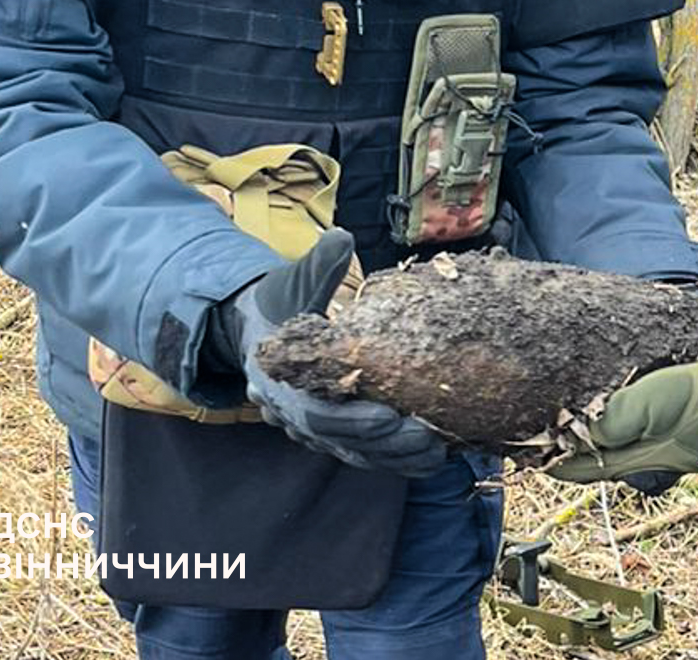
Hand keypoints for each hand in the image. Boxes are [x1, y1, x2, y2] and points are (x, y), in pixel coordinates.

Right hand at [206, 228, 447, 477]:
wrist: (256, 327)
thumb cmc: (281, 302)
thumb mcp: (294, 283)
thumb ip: (317, 267)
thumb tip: (341, 237)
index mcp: (284, 382)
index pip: (321, 415)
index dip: (356, 420)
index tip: (392, 417)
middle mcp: (294, 414)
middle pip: (344, 442)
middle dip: (387, 446)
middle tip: (430, 442)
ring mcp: (312, 428)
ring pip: (355, 454)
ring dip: (396, 459)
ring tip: (440, 454)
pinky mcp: (332, 432)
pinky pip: (363, 452)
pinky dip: (394, 457)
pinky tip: (433, 454)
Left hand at [547, 341, 697, 482]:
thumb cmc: (695, 398)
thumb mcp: (646, 402)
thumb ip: (612, 420)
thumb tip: (581, 436)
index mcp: (635, 459)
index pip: (585, 468)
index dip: (558, 464)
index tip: (534, 459)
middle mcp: (646, 465)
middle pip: (599, 466)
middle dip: (574, 458)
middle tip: (548, 446)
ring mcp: (665, 457)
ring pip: (619, 459)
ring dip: (596, 450)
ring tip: (575, 436)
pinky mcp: (678, 445)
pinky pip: (639, 447)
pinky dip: (620, 441)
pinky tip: (617, 427)